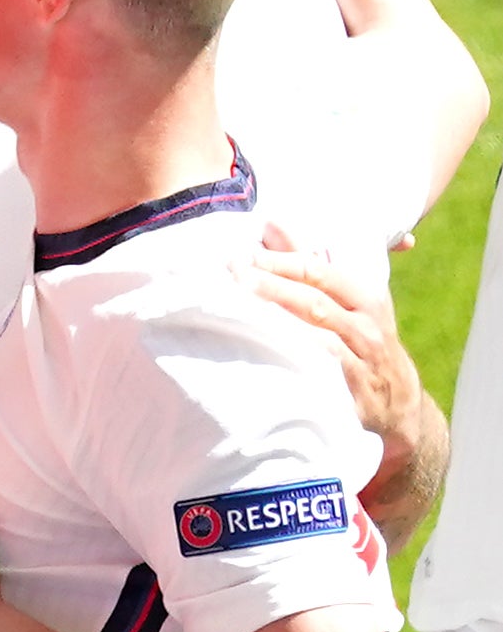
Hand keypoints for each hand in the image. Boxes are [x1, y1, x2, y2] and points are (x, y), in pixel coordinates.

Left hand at [244, 227, 426, 469]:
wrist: (400, 406)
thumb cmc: (364, 344)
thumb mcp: (349, 303)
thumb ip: (311, 265)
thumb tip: (272, 225)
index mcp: (365, 298)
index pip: (320, 271)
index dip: (281, 260)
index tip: (244, 251)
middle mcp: (365, 325)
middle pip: (313, 299)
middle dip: (271, 283)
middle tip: (232, 271)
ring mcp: (360, 359)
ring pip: (315, 332)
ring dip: (275, 316)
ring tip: (237, 302)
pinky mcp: (350, 391)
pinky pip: (320, 368)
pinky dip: (293, 353)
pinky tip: (263, 344)